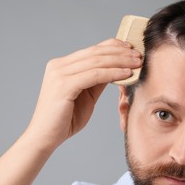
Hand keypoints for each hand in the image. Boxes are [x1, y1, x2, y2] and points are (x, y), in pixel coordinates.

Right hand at [25, 38, 141, 150]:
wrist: (45, 137)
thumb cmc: (66, 118)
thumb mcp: (87, 94)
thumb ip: (98, 80)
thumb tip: (117, 68)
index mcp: (62, 65)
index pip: (92, 49)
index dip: (113, 46)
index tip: (131, 48)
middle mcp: (59, 65)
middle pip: (96, 53)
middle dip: (121, 52)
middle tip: (139, 55)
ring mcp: (59, 74)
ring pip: (97, 61)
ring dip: (120, 61)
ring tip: (137, 63)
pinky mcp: (63, 85)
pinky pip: (94, 75)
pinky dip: (113, 73)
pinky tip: (126, 74)